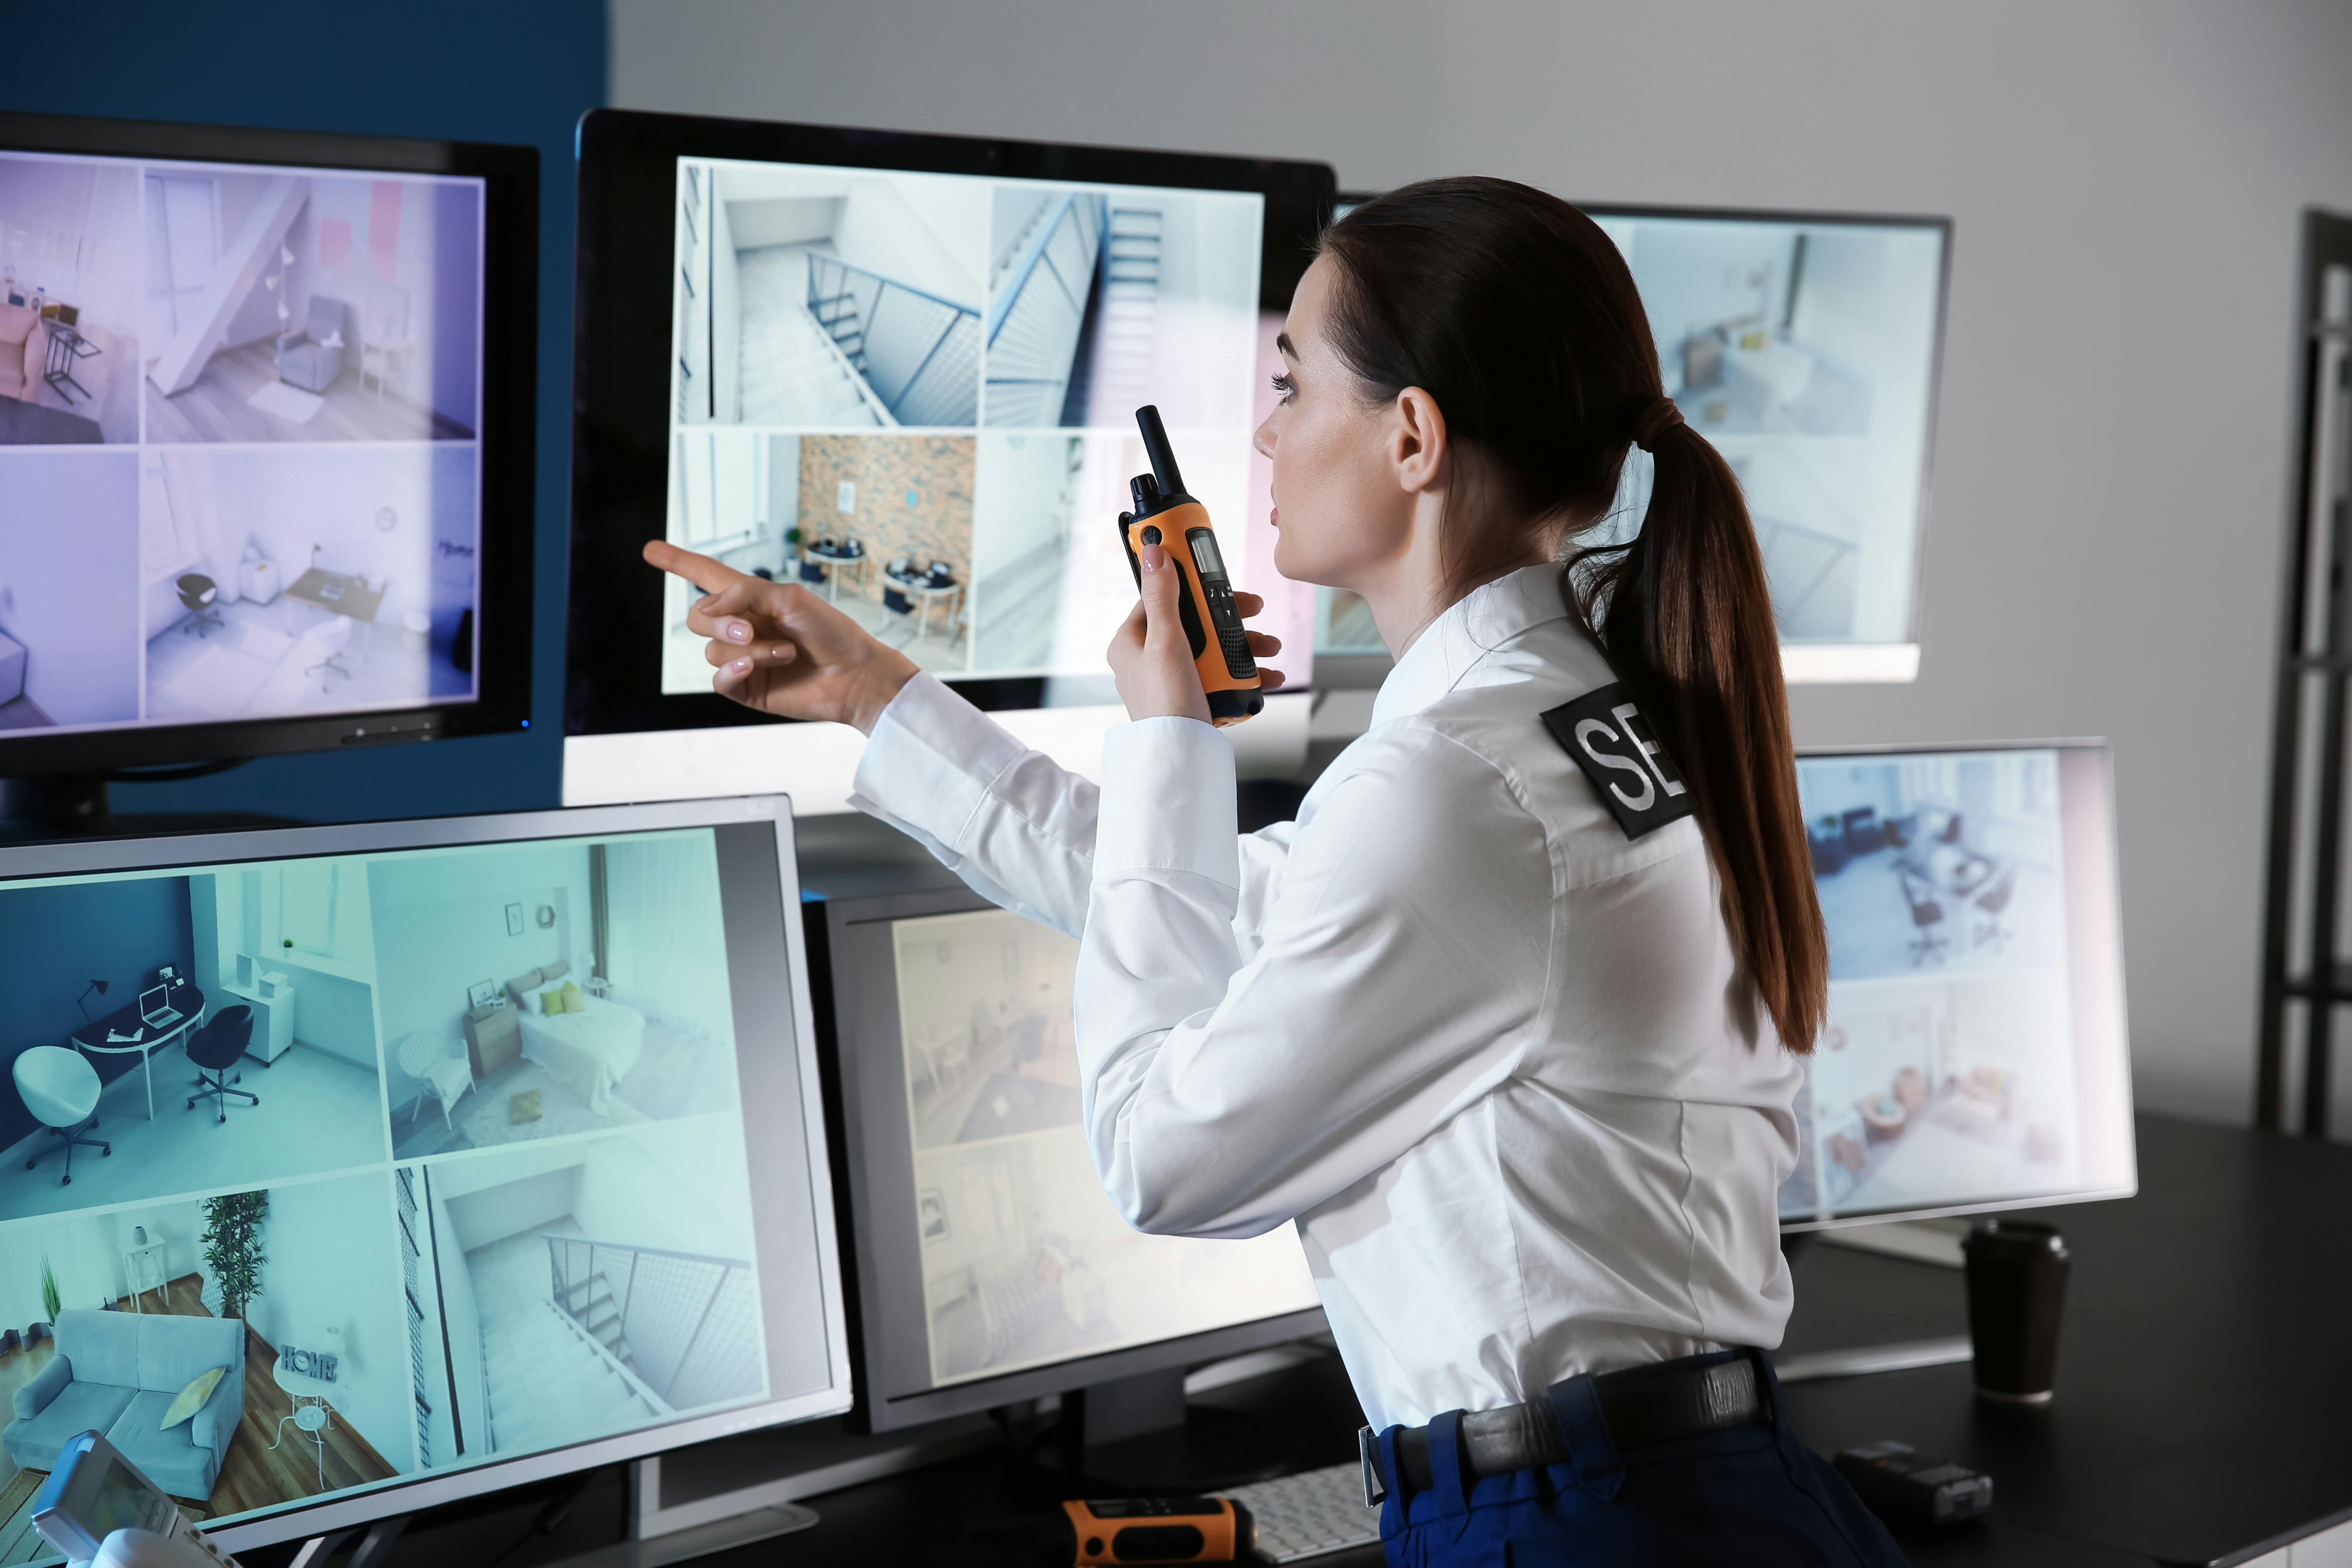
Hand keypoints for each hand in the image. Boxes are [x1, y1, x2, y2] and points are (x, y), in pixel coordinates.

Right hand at [644, 540, 916, 733]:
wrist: (855, 675)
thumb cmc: (832, 632)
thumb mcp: (789, 598)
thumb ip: (744, 593)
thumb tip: (707, 607)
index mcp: (751, 600)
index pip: (706, 576)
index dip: (678, 562)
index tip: (650, 549)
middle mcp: (742, 628)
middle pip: (698, 618)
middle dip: (720, 623)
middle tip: (751, 629)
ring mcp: (742, 660)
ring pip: (712, 651)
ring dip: (750, 650)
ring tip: (787, 653)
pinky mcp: (747, 689)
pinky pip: (718, 679)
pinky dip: (733, 671)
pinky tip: (755, 666)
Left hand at [1106, 542, 1286, 723]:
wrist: (1181, 756)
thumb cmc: (1166, 703)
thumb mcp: (1166, 641)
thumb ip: (1162, 596)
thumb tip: (1154, 553)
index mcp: (1131, 642)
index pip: (1162, 597)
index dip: (1192, 585)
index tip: (1215, 574)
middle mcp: (1147, 659)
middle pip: (1194, 622)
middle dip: (1230, 618)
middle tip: (1255, 613)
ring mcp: (1170, 679)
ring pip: (1211, 648)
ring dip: (1244, 645)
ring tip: (1269, 649)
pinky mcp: (1190, 697)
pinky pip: (1218, 675)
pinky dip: (1243, 672)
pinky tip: (1266, 674)